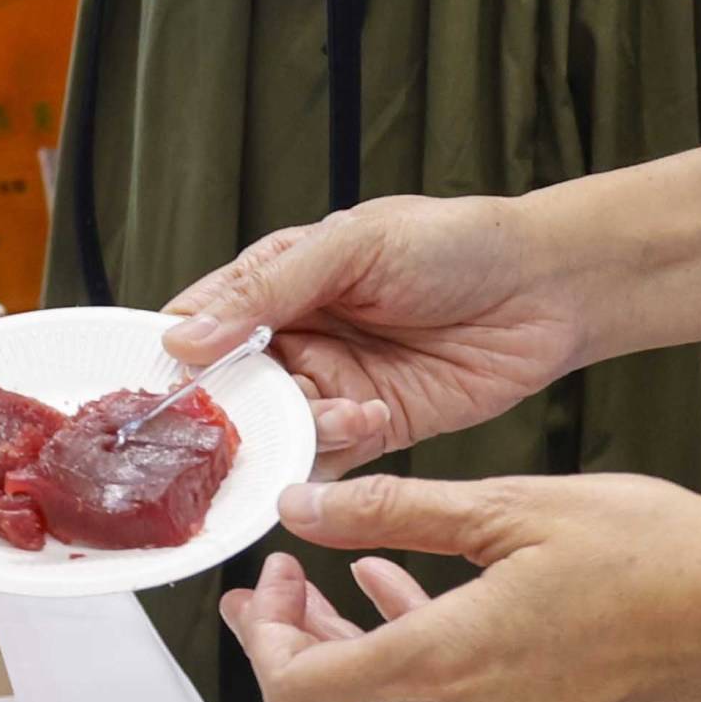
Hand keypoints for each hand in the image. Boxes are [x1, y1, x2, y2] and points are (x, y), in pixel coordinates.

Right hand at [161, 189, 593, 470]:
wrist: (546, 287)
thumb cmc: (454, 242)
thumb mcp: (351, 247)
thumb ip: (267, 291)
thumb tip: (184, 336)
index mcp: (276, 283)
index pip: (198, 323)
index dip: (171, 356)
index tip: (153, 387)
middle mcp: (296, 339)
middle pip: (229, 390)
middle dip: (230, 410)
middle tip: (237, 419)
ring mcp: (332, 386)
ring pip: (275, 430)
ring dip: (291, 430)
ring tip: (337, 406)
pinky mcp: (374, 428)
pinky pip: (327, 459)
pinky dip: (328, 457)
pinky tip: (359, 424)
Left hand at [213, 468, 700, 701]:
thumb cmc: (655, 553)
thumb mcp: (511, 507)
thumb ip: (396, 511)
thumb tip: (303, 507)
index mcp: (451, 664)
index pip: (304, 692)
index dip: (266, 639)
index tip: (271, 575)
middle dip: (292, 637)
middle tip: (274, 576)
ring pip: (385, 701)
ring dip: (347, 640)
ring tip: (326, 572)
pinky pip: (438, 699)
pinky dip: (406, 645)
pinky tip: (402, 584)